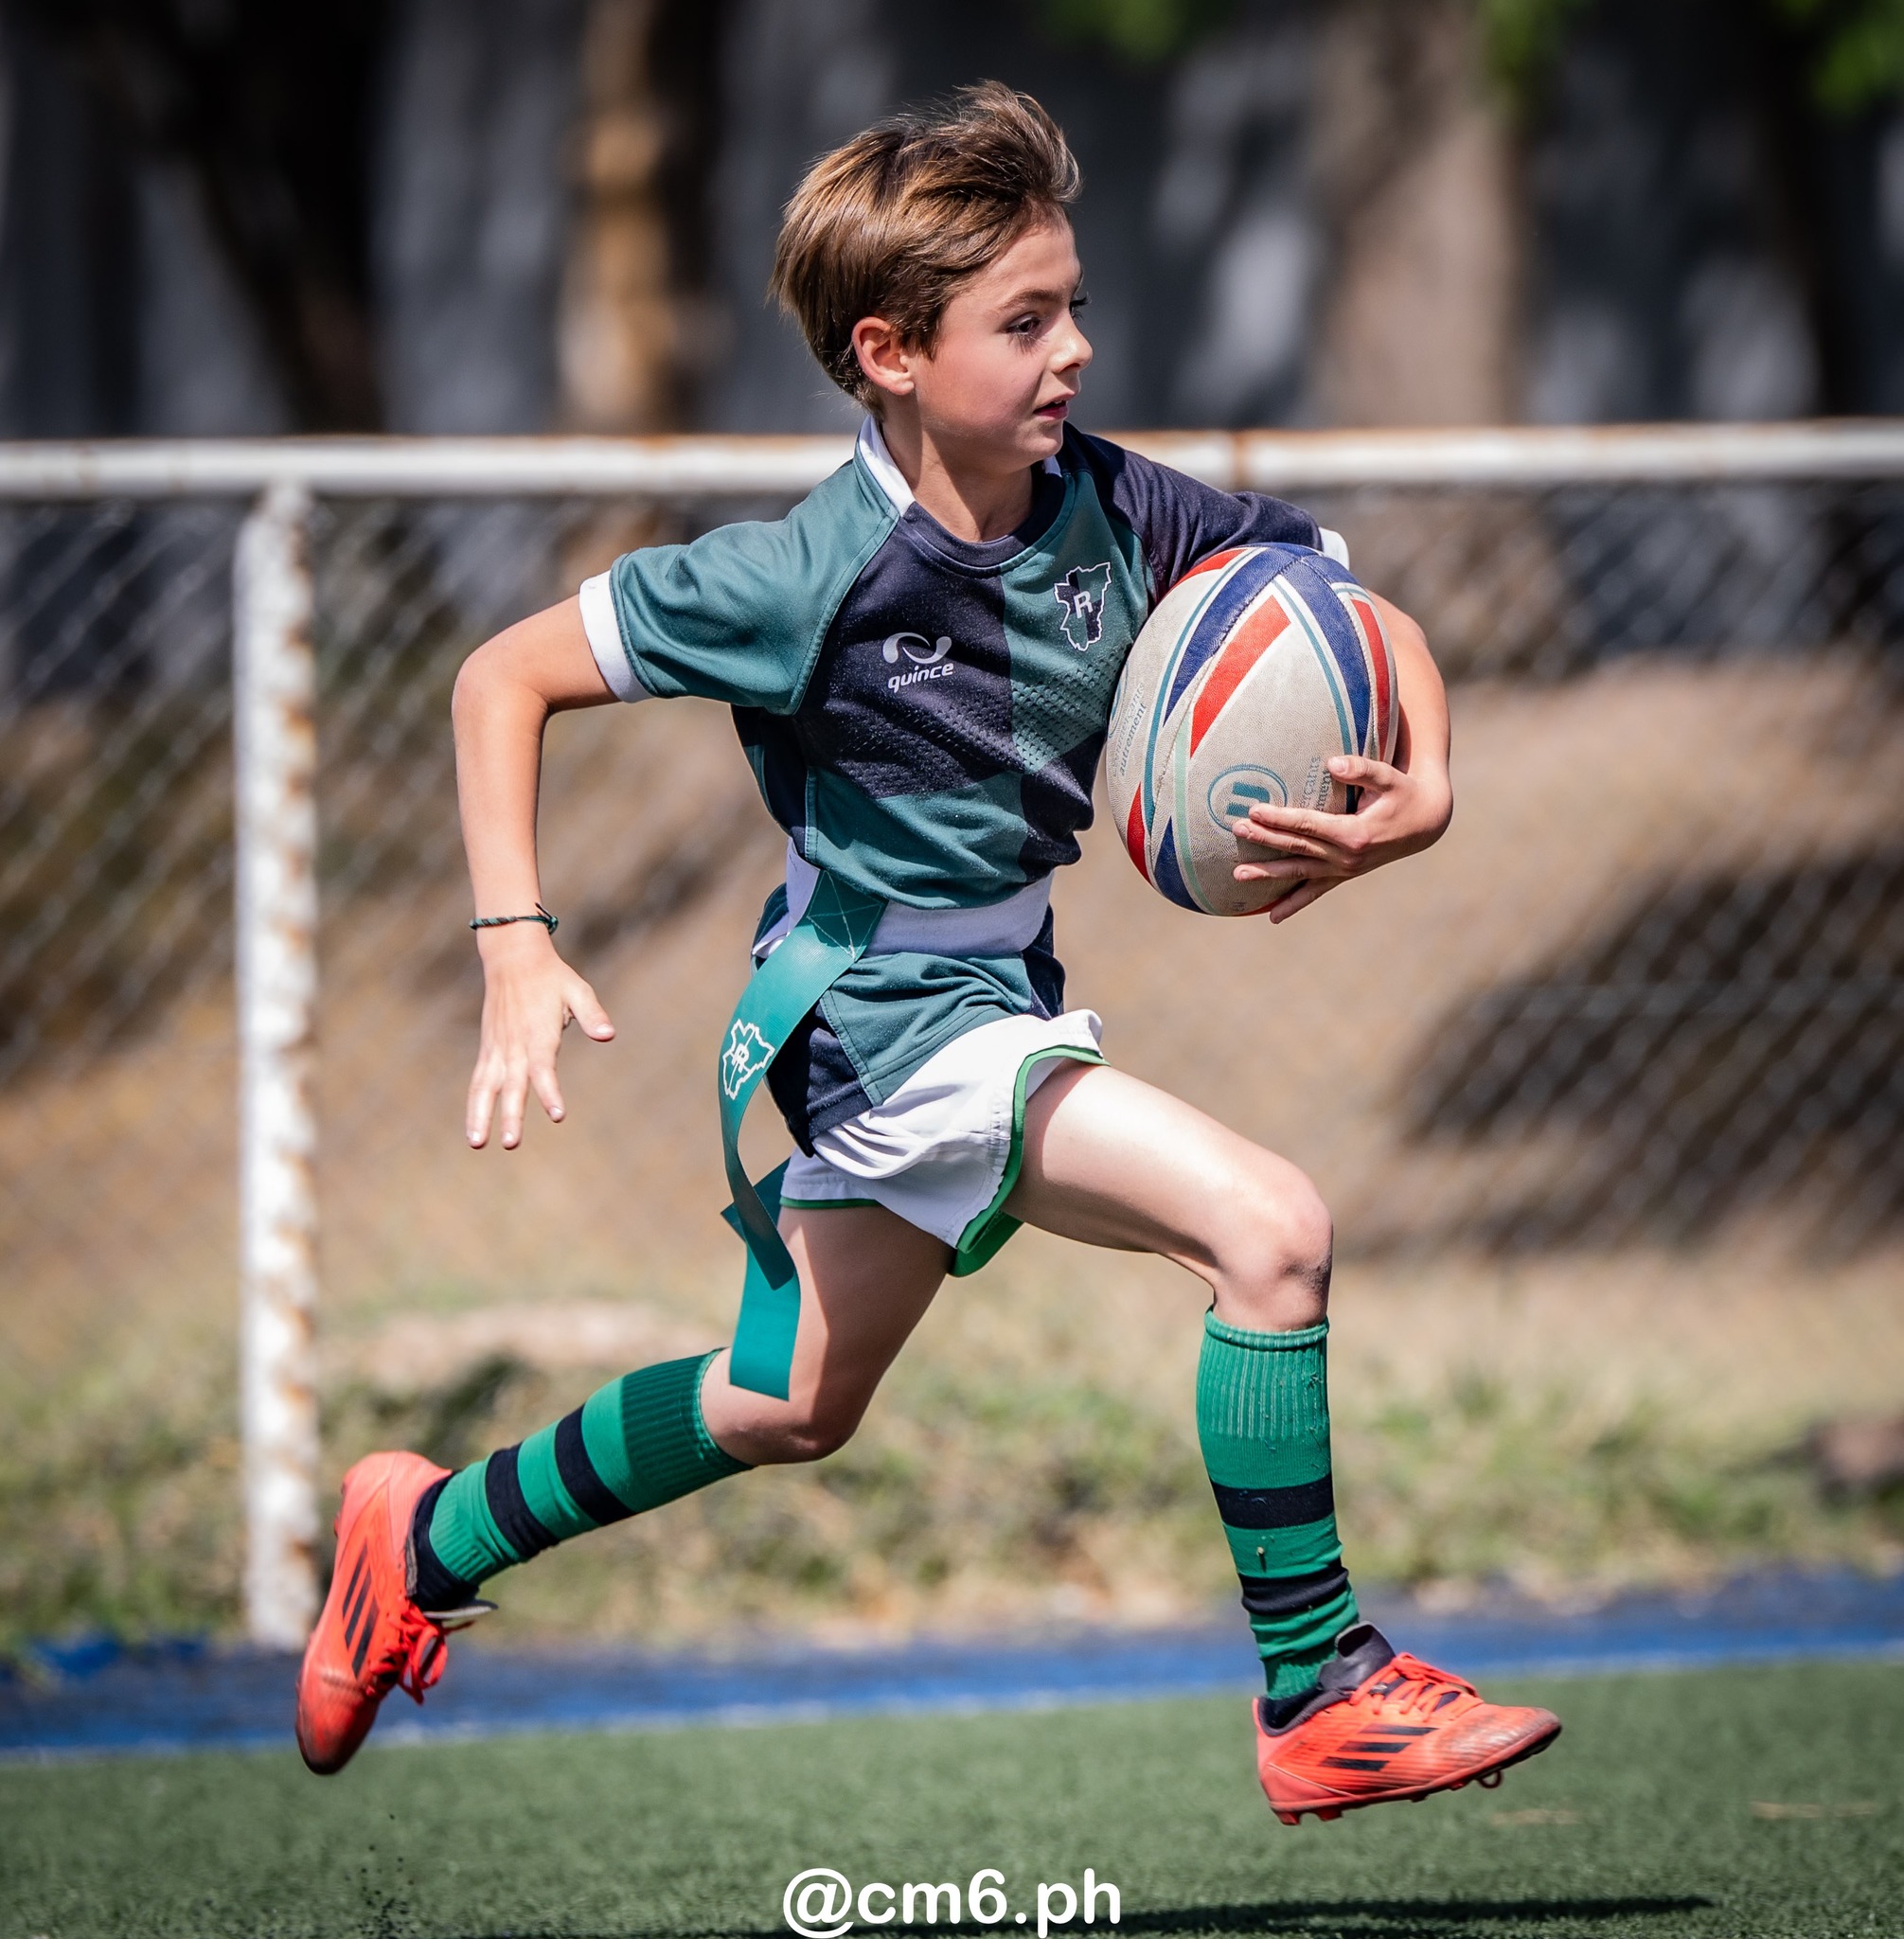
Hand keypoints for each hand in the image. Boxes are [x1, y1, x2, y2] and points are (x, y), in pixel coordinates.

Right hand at [465, 924, 614, 1148]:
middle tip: (511, 1143)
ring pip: (486, 1087)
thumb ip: (592, 1014)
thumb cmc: (550, 977)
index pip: (544, 1069)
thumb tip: (608, 1035)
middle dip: (511, 1115)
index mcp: (538, 1033)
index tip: (557, 1115)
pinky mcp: (488, 1050)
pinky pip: (478, 1081)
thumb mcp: (577, 989)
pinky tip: (474, 1130)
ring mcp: (498, 1049)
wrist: (512, 958)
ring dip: (481, 1116)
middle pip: (513, 1085)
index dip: (550, 1092)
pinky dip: (474, 1104)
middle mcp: (515, 1045)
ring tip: (478, 1144)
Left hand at [1232, 752, 1451, 923]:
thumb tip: (1332, 763)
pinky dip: (1294, 904)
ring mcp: (1344, 870)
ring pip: (1300, 872)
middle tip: (1236, 829)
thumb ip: (1362, 769)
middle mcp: (1347, 857)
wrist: (1426, 823)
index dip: (1280, 818)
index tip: (1254, 810)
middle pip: (1297, 847)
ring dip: (1268, 873)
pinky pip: (1315, 892)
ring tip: (1238, 874)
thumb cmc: (1404, 793)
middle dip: (1265, 838)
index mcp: (1354, 833)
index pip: (1308, 825)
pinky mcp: (1344, 875)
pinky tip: (1272, 916)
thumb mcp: (1389, 777)